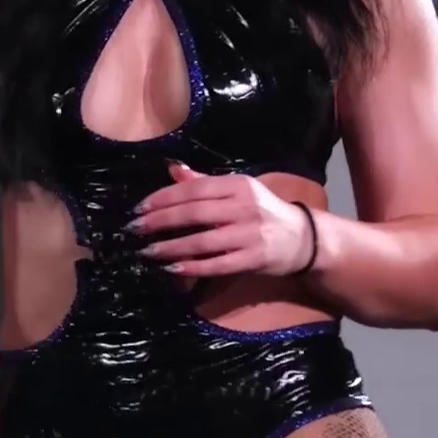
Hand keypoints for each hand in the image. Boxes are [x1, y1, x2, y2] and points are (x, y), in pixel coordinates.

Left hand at [129, 162, 315, 276]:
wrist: (303, 238)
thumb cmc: (263, 212)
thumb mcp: (238, 191)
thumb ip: (204, 182)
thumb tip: (171, 170)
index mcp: (237, 185)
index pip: (194, 189)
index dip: (164, 198)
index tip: (140, 208)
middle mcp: (243, 206)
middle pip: (194, 212)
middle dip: (160, 221)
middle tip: (134, 229)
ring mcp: (249, 234)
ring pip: (202, 240)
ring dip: (171, 247)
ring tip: (147, 251)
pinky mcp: (253, 259)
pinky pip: (216, 264)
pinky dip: (192, 267)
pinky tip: (172, 268)